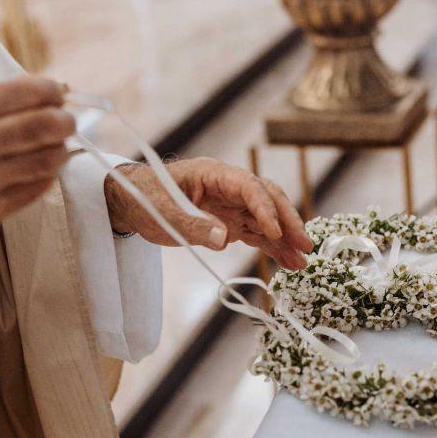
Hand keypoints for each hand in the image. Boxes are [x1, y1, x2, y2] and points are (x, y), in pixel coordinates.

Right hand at [0, 76, 73, 284]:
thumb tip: (39, 93)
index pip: (28, 92)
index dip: (53, 92)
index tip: (58, 95)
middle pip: (47, 126)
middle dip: (65, 121)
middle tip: (66, 122)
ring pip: (49, 159)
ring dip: (59, 151)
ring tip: (53, 147)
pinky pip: (37, 189)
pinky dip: (45, 177)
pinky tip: (38, 170)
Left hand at [105, 158, 312, 270]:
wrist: (132, 202)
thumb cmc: (144, 198)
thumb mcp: (162, 211)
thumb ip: (192, 224)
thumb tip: (224, 239)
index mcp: (214, 174)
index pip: (249, 187)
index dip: (264, 208)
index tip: (275, 231)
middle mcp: (229, 188)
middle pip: (267, 200)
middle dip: (287, 221)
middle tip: (304, 244)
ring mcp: (232, 206)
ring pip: (266, 220)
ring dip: (284, 240)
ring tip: (301, 262)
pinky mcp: (230, 223)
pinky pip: (256, 235)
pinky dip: (272, 248)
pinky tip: (287, 262)